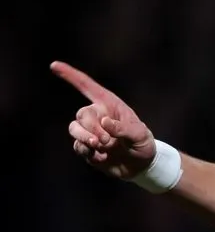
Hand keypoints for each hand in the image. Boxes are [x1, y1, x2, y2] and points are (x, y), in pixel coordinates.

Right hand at [53, 61, 156, 179]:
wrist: (140, 165)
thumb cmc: (142, 143)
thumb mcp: (140, 135)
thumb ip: (124, 128)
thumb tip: (104, 122)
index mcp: (110, 105)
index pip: (88, 87)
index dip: (71, 75)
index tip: (54, 65)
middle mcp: (97, 115)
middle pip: (81, 114)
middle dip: (92, 128)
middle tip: (107, 140)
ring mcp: (90, 131)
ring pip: (74, 129)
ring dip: (85, 138)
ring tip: (101, 146)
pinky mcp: (86, 147)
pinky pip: (78, 146)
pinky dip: (88, 152)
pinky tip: (103, 157)